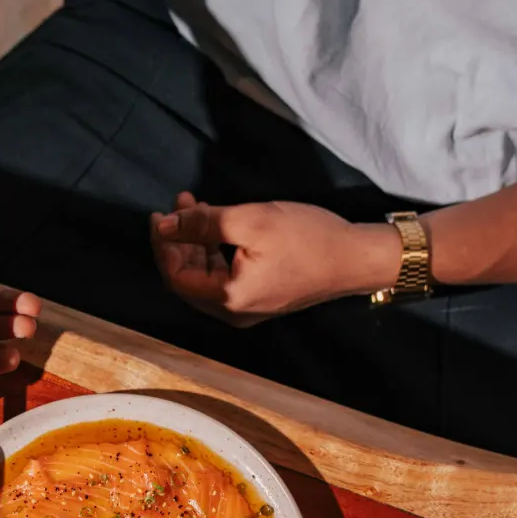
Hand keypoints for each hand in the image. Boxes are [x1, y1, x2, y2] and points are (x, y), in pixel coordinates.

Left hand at [150, 192, 399, 326]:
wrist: (355, 258)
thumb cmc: (307, 238)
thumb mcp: (250, 222)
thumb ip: (203, 224)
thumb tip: (166, 225)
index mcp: (228, 298)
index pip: (176, 276)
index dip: (163, 244)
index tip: (161, 214)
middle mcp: (233, 312)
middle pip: (187, 279)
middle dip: (178, 240)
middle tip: (177, 205)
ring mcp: (248, 309)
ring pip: (205, 277)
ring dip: (196, 242)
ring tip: (195, 207)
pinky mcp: (261, 299)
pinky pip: (225, 278)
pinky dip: (215, 252)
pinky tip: (217, 227)